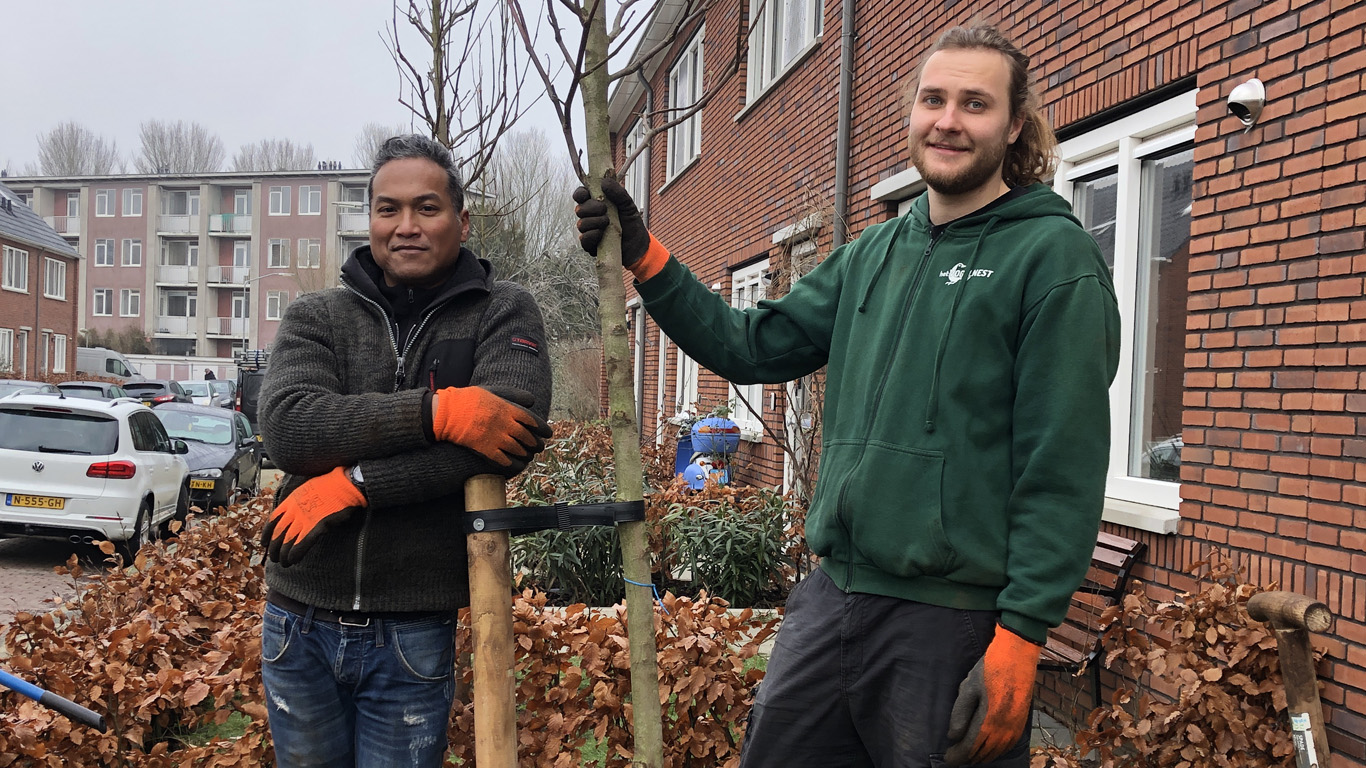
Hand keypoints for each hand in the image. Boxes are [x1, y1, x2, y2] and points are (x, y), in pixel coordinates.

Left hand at [261, 467, 365, 565]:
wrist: (344, 483)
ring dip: (283, 554)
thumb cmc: (331, 484)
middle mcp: (294, 511)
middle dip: (274, 548)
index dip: (267, 534)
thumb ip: (299, 500)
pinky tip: (293, 560)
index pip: (272, 520)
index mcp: (291, 501)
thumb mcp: (307, 488)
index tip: (264, 543)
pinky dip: (296, 553)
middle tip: (274, 558)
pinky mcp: (317, 526)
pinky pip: (302, 543)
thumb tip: (297, 509)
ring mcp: (305, 519)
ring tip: (283, 563)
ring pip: (287, 540)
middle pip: (278, 533)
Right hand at [432, 386, 551, 466]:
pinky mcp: (486, 450)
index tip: (548, 433)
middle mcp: (504, 424)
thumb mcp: (492, 391)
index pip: (531, 420)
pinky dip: (513, 464)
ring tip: (529, 455)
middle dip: (536, 443)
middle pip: (527, 436)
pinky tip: (516, 465)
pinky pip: (504, 460)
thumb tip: (532, 401)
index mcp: (507, 408)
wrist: (447, 412)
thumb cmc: (469, 399)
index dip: (542, 428)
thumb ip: (513, 395)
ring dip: (526, 454)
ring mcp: (495, 438)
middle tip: (540, 446)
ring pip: (518, 449)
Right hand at [572, 177, 668, 280]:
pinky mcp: (590, 245)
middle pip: (579, 209)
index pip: (580, 195)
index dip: (580, 194)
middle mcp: (590, 216)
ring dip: (594, 222)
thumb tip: (605, 182)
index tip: (586, 195)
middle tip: (604, 210)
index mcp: (596, 203)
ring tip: (607, 224)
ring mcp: (589, 231)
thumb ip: (618, 192)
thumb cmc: (632, 223)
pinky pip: (584, 239)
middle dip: (591, 208)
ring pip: (581, 224)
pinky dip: (592, 235)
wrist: (637, 245)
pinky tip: (601, 234)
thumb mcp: (628, 205)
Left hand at [944, 625, 1040, 765]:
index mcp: (989, 720)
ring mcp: (1016, 725)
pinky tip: (990, 749)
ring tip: (970, 756)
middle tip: (955, 757)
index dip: (957, 756)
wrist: (1017, 655)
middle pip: (984, 752)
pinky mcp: (1022, 720)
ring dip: (983, 755)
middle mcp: (1004, 728)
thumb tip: (953, 736)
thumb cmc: (989, 668)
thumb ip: (960, 714)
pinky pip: (1009, 744)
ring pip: (998, 751)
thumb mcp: (968, 688)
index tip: (948, 759)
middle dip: (968, 757)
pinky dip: (998, 750)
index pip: (970, 747)